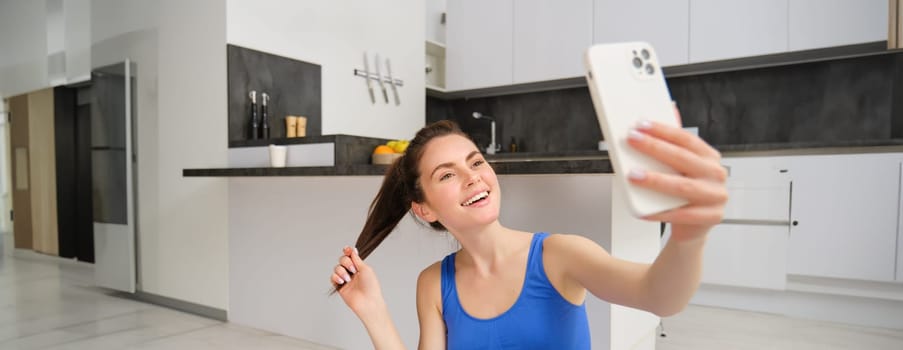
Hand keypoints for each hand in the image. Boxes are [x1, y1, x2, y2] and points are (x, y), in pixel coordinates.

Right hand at [331, 246, 387, 318]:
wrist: (367, 301)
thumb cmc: (371, 287)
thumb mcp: (365, 268)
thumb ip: (356, 259)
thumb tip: (352, 250)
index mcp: (359, 267)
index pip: (351, 256)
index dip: (347, 251)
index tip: (347, 250)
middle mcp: (352, 272)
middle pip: (342, 260)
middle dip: (346, 262)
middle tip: (353, 269)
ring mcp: (345, 279)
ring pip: (337, 268)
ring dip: (341, 271)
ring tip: (348, 279)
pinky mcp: (339, 286)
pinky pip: (333, 277)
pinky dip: (336, 277)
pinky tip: (342, 281)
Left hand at [625, 108, 727, 241]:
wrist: (694, 227)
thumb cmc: (686, 192)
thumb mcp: (681, 166)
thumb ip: (674, 142)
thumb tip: (669, 109)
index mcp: (709, 157)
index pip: (686, 139)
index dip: (663, 130)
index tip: (641, 126)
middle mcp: (716, 174)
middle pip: (683, 158)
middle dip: (655, 148)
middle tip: (633, 142)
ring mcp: (716, 196)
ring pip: (683, 186)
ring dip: (655, 180)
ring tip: (633, 175)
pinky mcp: (711, 217)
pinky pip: (681, 214)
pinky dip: (659, 212)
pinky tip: (641, 209)